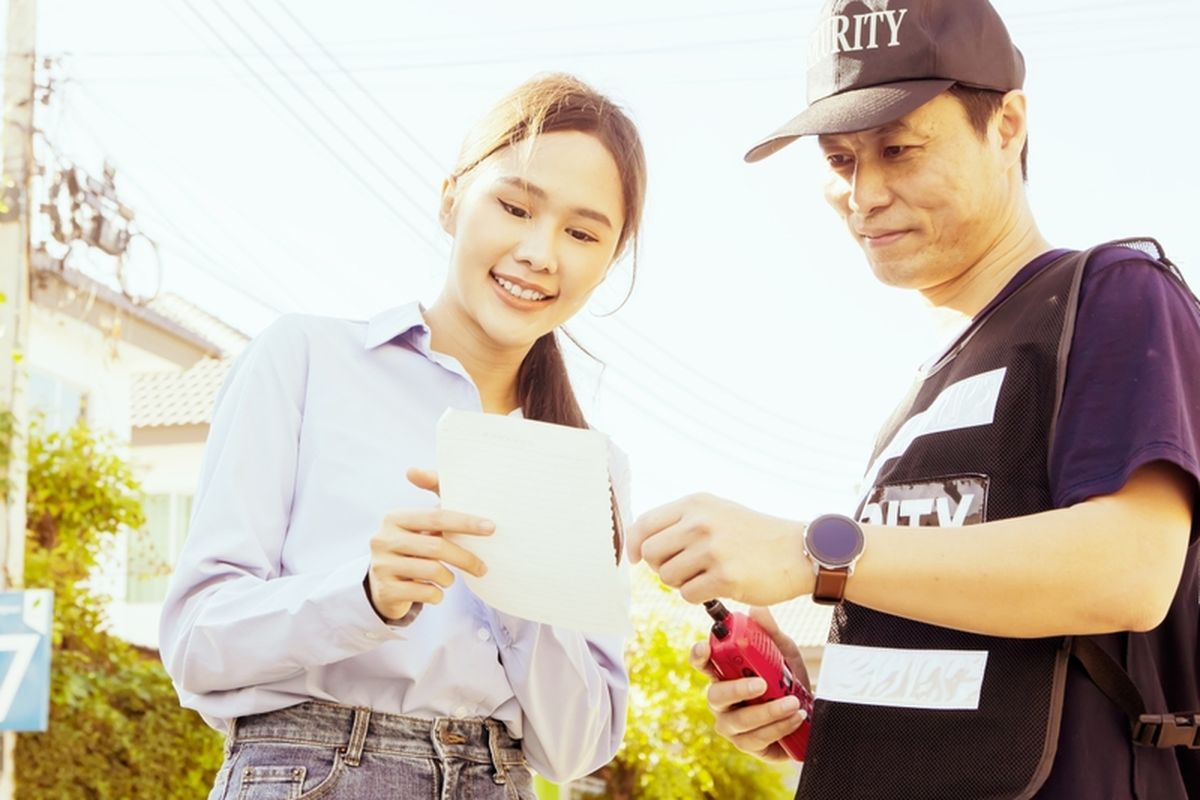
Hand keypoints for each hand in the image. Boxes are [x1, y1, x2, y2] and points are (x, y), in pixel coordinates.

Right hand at [366, 467, 493, 619]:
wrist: (383, 586)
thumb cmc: (412, 549)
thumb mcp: (420, 525)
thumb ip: (428, 497)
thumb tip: (412, 470)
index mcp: (394, 518)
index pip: (435, 517)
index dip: (465, 522)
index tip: (491, 527)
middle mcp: (383, 540)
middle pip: (436, 546)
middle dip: (465, 558)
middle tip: (482, 568)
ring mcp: (382, 566)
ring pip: (432, 571)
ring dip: (449, 578)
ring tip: (449, 579)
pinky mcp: (385, 590)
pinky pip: (424, 593)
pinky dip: (437, 595)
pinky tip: (435, 592)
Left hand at [628, 493, 811, 605]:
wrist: (799, 550)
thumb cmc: (755, 535)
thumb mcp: (718, 512)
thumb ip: (683, 522)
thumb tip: (642, 545)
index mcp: (696, 504)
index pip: (644, 524)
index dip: (634, 545)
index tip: (636, 559)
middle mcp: (700, 522)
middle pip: (650, 554)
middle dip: (661, 567)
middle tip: (683, 570)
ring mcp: (712, 549)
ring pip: (667, 577)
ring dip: (682, 583)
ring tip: (706, 576)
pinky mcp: (725, 577)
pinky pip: (688, 595)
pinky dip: (698, 596)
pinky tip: (718, 586)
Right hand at [690, 606, 810, 760]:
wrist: (807, 711)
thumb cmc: (786, 678)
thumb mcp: (783, 651)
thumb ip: (769, 631)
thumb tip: (757, 609)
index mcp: (725, 672)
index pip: (703, 662)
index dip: (699, 656)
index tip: (706, 648)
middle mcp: (722, 699)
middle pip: (715, 696)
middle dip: (737, 689)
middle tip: (761, 683)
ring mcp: (731, 723)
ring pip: (739, 721)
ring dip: (768, 712)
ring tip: (792, 703)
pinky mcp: (746, 744)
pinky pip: (757, 738)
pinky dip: (779, 726)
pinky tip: (795, 717)